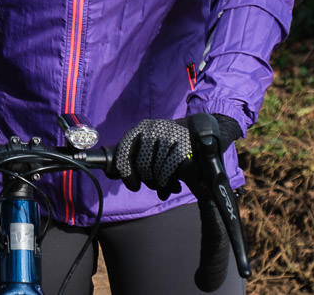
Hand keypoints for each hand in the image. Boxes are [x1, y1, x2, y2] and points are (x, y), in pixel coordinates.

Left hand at [114, 114, 242, 197]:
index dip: (125, 172)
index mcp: (140, 128)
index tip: (133, 184)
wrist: (202, 131)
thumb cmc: (171, 144)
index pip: (123, 150)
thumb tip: (110, 172)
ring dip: (159, 183)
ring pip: (154, 169)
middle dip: (147, 180)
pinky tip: (173, 185)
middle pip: (141, 164)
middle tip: (154, 185)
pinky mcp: (183, 144)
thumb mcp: (151, 147)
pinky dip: (168, 182)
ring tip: (166, 184)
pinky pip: (169, 170)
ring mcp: (168, 135)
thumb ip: (132, 158)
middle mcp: (152, 129)